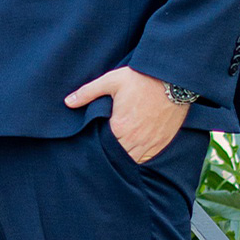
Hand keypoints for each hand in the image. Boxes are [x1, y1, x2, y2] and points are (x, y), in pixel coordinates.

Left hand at [63, 65, 184, 164]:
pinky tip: (132, 153)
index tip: (92, 146)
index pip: (103, 147)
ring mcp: (150, 143)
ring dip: (123, 159)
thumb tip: (68, 102)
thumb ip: (88, 92)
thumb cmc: (140, 79)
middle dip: (109, 155)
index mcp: (119, 127)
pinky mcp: (162, 142)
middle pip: (117, 157)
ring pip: (132, 161)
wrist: (171, 79)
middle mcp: (135, 139)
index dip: (97, 148)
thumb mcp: (111, 81)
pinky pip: (147, 158)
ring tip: (115, 155)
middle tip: (102, 153)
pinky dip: (139, 158)